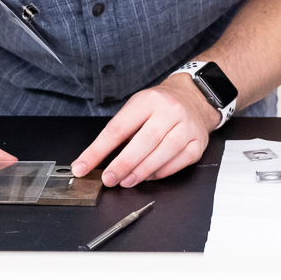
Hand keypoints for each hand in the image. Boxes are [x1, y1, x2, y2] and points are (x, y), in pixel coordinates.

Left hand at [71, 74, 217, 187]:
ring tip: (126, 181)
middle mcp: (170, 111)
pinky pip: (179, 161)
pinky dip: (162, 172)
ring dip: (142, 171)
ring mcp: (187, 127)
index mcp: (148, 100)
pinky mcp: (198, 143)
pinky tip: (149, 176)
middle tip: (109, 179)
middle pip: (144, 140)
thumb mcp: (137, 107)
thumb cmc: (159, 106)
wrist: (193, 98)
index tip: (82, 166)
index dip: (98, 150)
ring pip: (164, 152)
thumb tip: (97, 159)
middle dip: (123, 163)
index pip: (118, 127)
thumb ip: (120, 131)